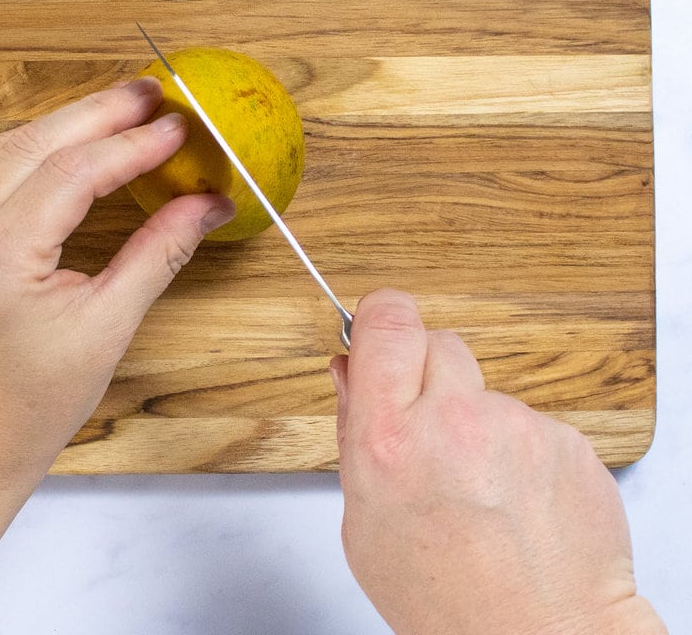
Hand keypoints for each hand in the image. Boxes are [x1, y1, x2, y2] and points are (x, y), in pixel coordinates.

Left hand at [0, 77, 233, 491]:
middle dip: (100, 111)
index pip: (71, 175)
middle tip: (155, 93)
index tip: (178, 127)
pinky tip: (79, 137)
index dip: (131, 145)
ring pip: (11, 148)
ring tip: (125, 105)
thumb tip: (208, 204)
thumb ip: (158, 253)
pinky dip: (43, 144)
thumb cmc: (33, 406)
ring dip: (71, 119)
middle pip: (36, 144)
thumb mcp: (108, 329)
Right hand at [330, 288, 665, 634]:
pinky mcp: (568, 442)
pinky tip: (517, 501)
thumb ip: (356, 434)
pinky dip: (522, 451)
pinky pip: (531, 423)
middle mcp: (455, 421)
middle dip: (428, 373)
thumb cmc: (447, 602)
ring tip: (480, 487)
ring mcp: (518, 428)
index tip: (379, 327)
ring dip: (477, 420)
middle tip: (429, 425)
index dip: (381, 317)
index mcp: (390, 440)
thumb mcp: (364, 523)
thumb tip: (350, 372)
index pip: (387, 321)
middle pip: (438, 342)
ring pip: (486, 388)